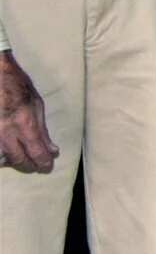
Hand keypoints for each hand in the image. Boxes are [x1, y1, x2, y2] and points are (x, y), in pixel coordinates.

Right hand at [0, 51, 57, 173]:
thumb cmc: (18, 87)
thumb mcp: (37, 105)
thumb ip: (43, 130)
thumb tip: (53, 150)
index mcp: (23, 122)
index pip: (36, 151)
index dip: (43, 162)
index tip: (48, 165)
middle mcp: (5, 131)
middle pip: (18, 159)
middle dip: (29, 165)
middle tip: (37, 166)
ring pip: (1, 159)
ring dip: (12, 161)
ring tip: (22, 159)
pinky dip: (1, 155)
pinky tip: (6, 154)